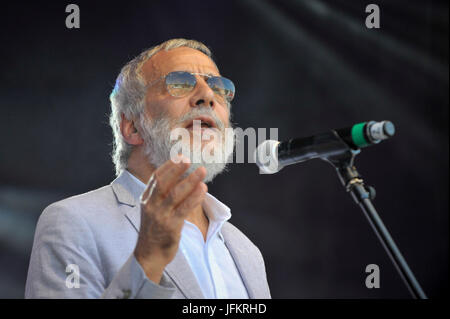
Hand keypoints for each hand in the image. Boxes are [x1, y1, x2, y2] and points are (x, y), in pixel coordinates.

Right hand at [134, 157, 206, 283]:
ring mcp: (160, 216)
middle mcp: (151, 206)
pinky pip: (184, 209)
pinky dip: (194, 198)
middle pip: (164, 183)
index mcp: (146, 199)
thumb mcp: (153, 210)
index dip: (168, 166)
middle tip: (189, 159)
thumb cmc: (155, 230)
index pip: (156, 178)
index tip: (180, 157)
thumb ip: (162, 195)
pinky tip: (203, 190)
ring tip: (202, 172)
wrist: (149, 255)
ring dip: (190, 181)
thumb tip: (180, 178)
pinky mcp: (170, 227)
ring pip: (175, 194)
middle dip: (177, 169)